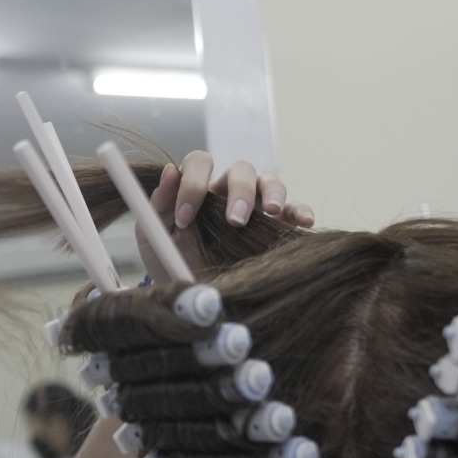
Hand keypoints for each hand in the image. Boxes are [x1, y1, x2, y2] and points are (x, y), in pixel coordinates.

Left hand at [136, 151, 314, 278]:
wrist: (188, 294)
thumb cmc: (170, 261)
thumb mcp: (154, 236)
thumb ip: (159, 204)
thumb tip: (170, 170)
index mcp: (197, 187)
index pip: (199, 163)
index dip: (192, 185)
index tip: (184, 220)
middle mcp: (227, 192)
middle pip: (241, 170)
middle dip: (239, 192)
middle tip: (234, 221)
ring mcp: (253, 208)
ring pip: (269, 181)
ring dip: (272, 193)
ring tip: (273, 212)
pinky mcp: (273, 228)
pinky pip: (293, 210)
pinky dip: (300, 210)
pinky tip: (303, 221)